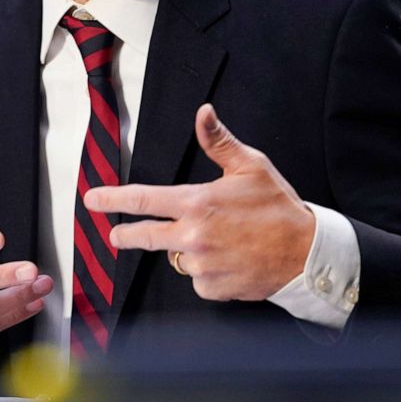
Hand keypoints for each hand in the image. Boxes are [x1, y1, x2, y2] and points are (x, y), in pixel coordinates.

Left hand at [85, 104, 314, 300]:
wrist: (307, 255)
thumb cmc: (279, 207)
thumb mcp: (251, 166)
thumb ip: (219, 142)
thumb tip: (203, 113)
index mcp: (197, 203)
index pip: (144, 200)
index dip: (114, 199)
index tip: (93, 200)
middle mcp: (193, 236)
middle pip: (144, 237)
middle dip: (125, 235)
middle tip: (115, 235)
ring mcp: (201, 265)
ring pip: (177, 257)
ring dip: (186, 250)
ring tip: (219, 241)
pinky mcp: (213, 288)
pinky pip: (197, 279)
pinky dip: (207, 272)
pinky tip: (228, 261)